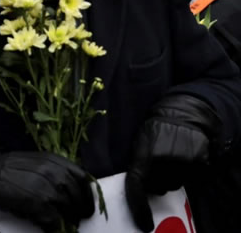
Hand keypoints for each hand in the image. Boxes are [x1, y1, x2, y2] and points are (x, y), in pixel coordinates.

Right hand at [0, 148, 93, 231]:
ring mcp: (48, 189)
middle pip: (78, 196)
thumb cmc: (10, 167)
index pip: (83, 178)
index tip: (87, 202)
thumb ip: (55, 170)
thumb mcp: (37, 160)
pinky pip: (55, 220)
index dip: (88, 193)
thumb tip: (70, 188)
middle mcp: (55, 173)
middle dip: (80, 209)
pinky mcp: (40, 204)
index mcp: (55, 161)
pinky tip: (52, 226)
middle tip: (78, 217)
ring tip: (66, 223)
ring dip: (70, 219)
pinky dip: (56, 226)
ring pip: (70, 210)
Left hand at [125, 94, 220, 231]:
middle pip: (157, 188)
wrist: (183, 114)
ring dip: (171, 177)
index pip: (137, 187)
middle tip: (157, 163)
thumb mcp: (140, 143)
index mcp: (144, 157)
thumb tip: (138, 186)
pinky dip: (187, 173)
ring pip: (174, 185)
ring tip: (170, 157)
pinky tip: (183, 157)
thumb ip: (138, 164)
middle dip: (155, 181)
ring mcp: (183, 165)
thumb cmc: (156, 129)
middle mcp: (164, 163)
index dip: (139, 208)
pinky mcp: (199, 165)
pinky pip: (191, 179)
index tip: (145, 225)